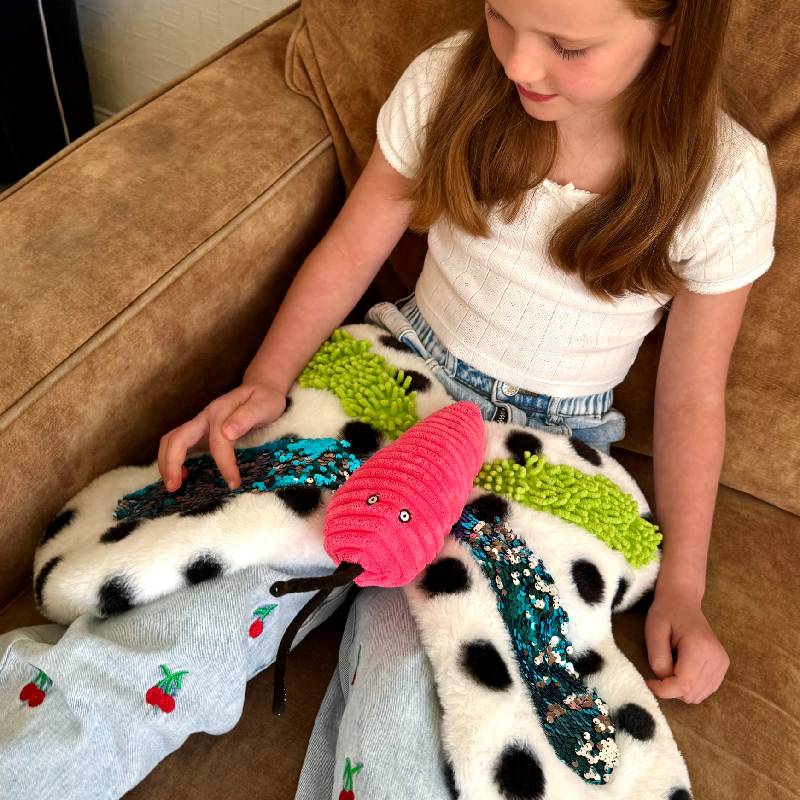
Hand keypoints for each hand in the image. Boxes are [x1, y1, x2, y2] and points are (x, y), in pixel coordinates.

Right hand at [157, 381, 287, 492]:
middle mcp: (204, 418)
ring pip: (172, 441)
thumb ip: (247, 417)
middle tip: (174, 488)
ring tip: (174, 485)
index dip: (224, 465)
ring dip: (166, 462)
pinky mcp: (200, 432)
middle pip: (177, 438)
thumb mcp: (264, 405)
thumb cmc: (264, 399)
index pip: (218, 442)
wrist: (262, 387)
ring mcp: (200, 424)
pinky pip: (179, 445)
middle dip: (171, 463)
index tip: (234, 484)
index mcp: (220, 412)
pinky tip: (184, 475)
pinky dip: (174, 460)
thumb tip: (227, 432)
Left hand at [643, 589, 729, 703]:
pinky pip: (705, 689)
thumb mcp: (654, 631)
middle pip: (691, 693)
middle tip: (660, 667)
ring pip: (698, 695)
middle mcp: (716, 658)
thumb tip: (664, 681)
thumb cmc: (666, 613)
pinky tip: (682, 668)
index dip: (663, 690)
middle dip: (671, 687)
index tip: (649, 682)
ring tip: (672, 664)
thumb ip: (657, 659)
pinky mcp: (722, 666)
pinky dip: (690, 686)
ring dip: (680, 687)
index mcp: (700, 648)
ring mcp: (722, 663)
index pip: (683, 685)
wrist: (683, 601)